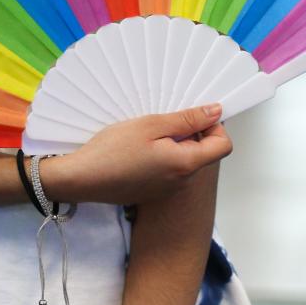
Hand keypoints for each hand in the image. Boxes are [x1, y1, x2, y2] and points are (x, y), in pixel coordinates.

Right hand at [40, 104, 231, 204]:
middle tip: (164, 120)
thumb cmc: (112, 151)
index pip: (223, 145)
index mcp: (185, 164)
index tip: (193, 115)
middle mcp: (182, 181)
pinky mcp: (152, 192)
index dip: (214, 126)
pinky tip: (137, 151)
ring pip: (184, 162)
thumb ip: (186, 119)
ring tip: (147, 134)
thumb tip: (215, 112)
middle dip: (191, 134)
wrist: (82, 180)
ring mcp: (167, 190)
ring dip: (174, 145)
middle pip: (203, 153)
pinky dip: (160, 158)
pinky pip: (168, 172)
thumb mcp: (150, 125)